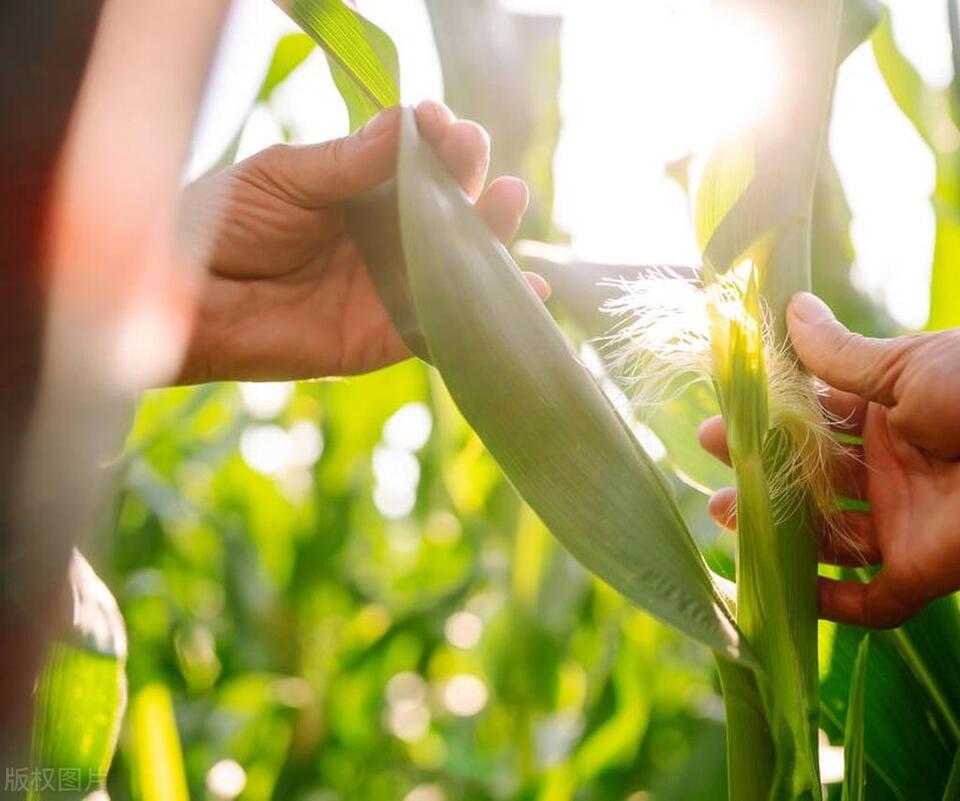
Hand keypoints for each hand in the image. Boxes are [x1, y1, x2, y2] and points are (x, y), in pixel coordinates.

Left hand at [176, 100, 547, 383]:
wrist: (180, 296)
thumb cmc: (221, 223)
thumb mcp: (287, 177)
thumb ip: (350, 160)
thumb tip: (409, 122)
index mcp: (362, 193)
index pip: (418, 164)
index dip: (437, 143)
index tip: (441, 121)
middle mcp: (384, 239)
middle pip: (447, 211)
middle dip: (468, 179)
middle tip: (474, 151)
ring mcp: (389, 289)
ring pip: (456, 265)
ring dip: (490, 236)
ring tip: (508, 201)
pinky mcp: (385, 338)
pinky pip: (444, 328)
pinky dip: (484, 315)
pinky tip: (526, 289)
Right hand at [699, 293, 959, 627]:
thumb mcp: (903, 363)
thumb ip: (839, 353)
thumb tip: (791, 308)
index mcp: (890, 418)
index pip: (814, 424)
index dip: (767, 423)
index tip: (718, 417)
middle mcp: (893, 472)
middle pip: (813, 482)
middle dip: (762, 475)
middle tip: (712, 467)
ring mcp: (905, 523)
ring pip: (828, 538)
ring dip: (779, 531)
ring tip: (724, 513)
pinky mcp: (923, 570)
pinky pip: (868, 601)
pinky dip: (827, 605)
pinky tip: (781, 591)